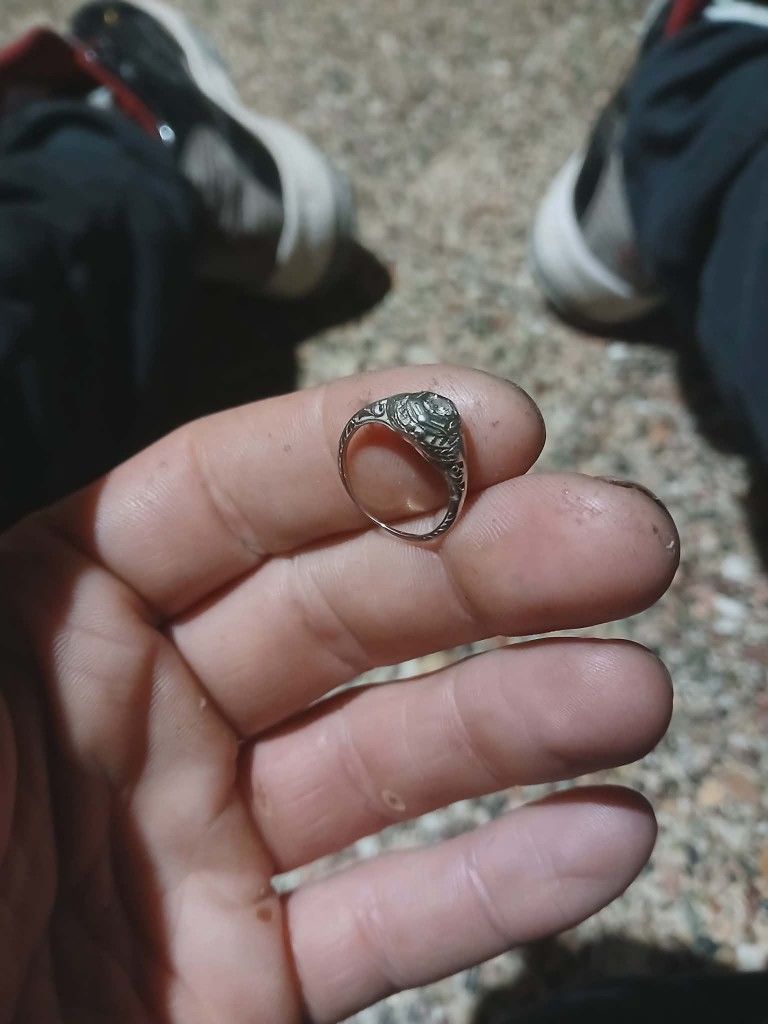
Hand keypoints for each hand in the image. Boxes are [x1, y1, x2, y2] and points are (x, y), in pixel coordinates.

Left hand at [0, 367, 676, 1022]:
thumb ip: (6, 587)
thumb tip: (37, 375)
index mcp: (57, 619)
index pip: (231, 497)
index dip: (365, 448)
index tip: (498, 426)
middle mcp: (149, 714)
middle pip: (346, 611)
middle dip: (491, 568)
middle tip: (627, 541)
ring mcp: (208, 844)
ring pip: (389, 761)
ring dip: (525, 718)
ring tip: (636, 697)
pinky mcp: (250, 982)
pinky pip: (389, 925)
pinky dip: (500, 887)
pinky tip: (607, 834)